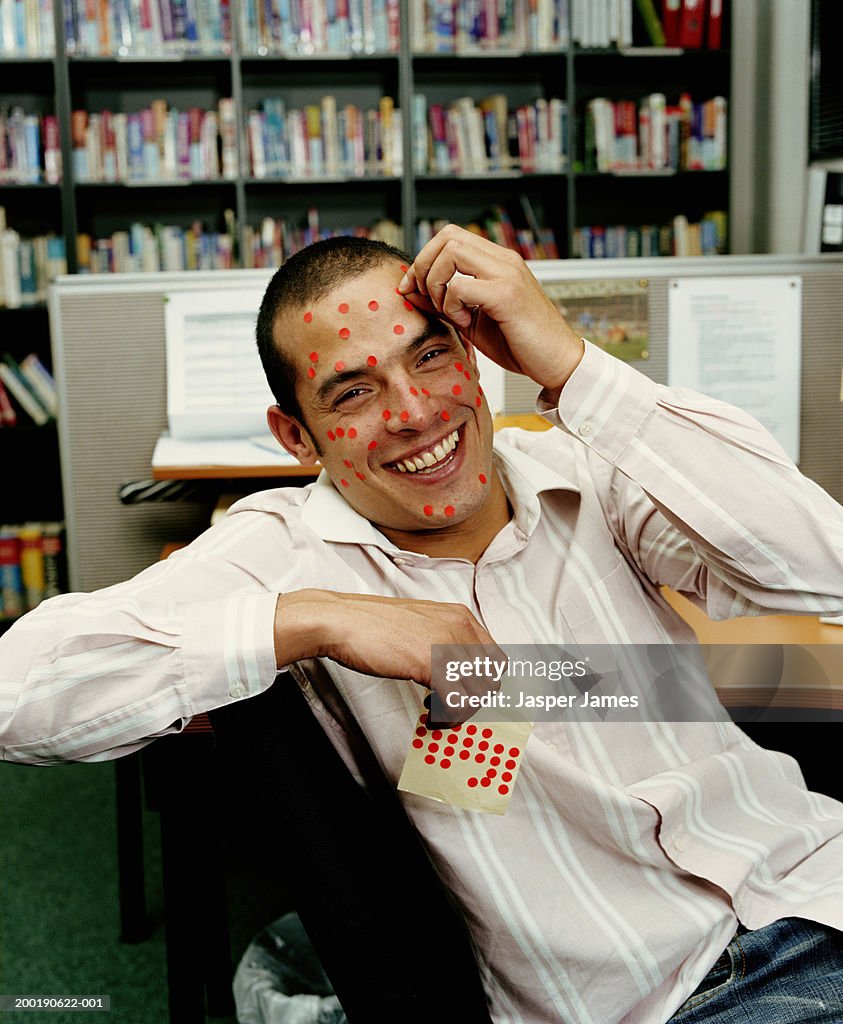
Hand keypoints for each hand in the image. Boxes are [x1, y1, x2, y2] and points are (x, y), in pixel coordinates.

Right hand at [275, 589, 503, 722]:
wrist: (342, 621)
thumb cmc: (371, 625)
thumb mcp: (420, 626)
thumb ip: (443, 643)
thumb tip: (457, 675)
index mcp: (459, 615)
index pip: (494, 657)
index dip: (482, 683)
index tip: (466, 696)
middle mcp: (459, 626)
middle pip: (491, 677)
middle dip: (474, 700)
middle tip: (451, 708)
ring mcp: (447, 643)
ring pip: (478, 692)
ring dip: (460, 711)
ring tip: (437, 713)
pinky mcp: (431, 663)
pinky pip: (457, 701)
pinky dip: (448, 716)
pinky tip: (431, 714)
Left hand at [399, 224, 584, 390]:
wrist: (558, 362)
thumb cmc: (520, 343)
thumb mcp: (472, 321)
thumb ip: (443, 304)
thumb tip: (409, 292)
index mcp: (497, 262)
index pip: (450, 237)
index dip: (424, 259)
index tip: (414, 289)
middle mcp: (503, 260)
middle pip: (447, 236)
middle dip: (424, 267)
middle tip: (427, 299)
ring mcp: (506, 274)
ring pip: (452, 252)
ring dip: (437, 284)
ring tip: (451, 312)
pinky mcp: (507, 295)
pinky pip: (461, 287)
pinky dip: (452, 306)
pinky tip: (468, 323)